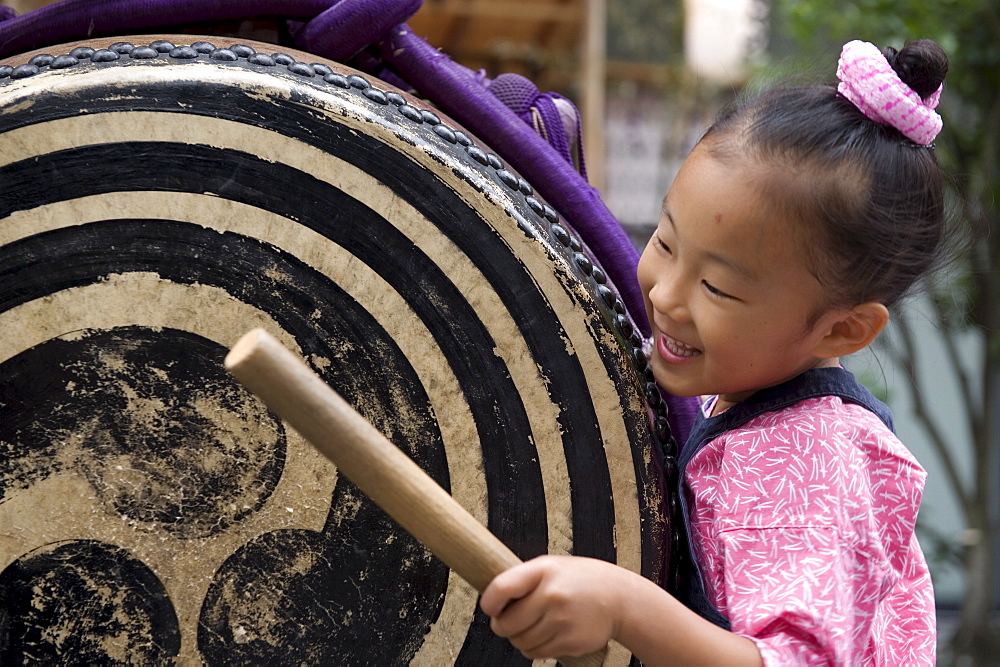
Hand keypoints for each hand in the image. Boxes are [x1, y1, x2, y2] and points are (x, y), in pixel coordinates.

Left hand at [479, 555, 632, 659]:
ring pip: (520, 642)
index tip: (489, 607)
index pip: (501, 588)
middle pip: (506, 624)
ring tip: (532, 626)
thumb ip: (523, 579)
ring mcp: (562, 621)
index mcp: (544, 571)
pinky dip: (534, 649)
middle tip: (507, 621)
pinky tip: (545, 635)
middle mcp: (552, 596)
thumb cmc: (580, 580)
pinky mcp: (570, 643)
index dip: (489, 602)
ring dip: (519, 639)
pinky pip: (536, 654)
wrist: (619, 598)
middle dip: (502, 626)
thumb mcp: (551, 566)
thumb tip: (492, 601)